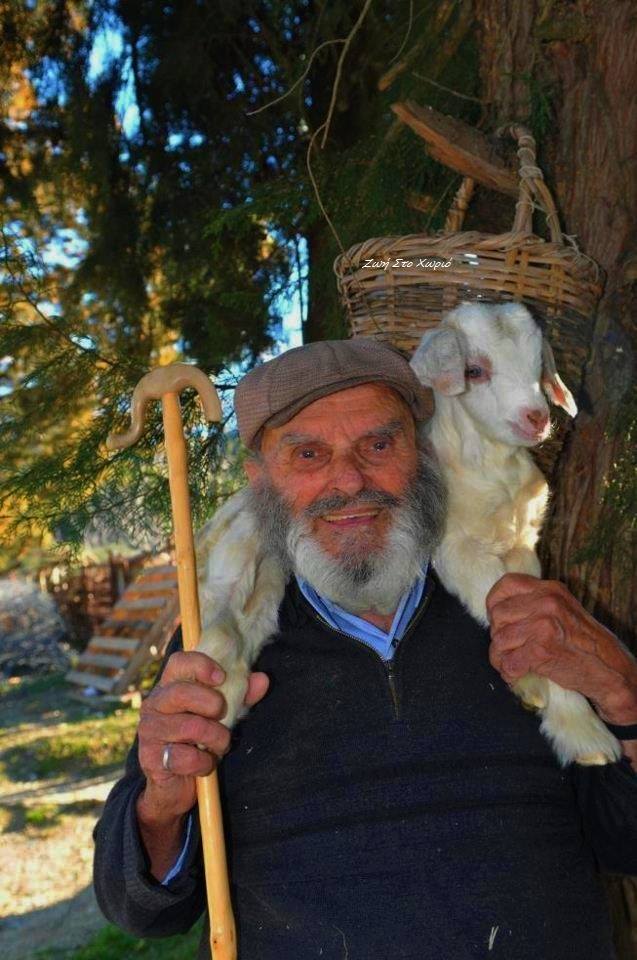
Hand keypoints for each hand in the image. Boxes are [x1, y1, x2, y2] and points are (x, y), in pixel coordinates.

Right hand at [137, 650, 268, 823]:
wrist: (176, 784)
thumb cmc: (200, 741)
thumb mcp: (222, 715)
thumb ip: (241, 696)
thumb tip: (262, 679)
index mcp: (170, 687)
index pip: (179, 662)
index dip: (201, 665)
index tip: (222, 677)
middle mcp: (155, 705)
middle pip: (181, 692)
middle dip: (213, 705)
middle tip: (222, 717)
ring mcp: (150, 731)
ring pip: (190, 726)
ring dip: (215, 738)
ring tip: (219, 744)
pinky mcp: (151, 758)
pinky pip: (186, 757)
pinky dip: (203, 763)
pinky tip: (203, 763)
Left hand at [486, 573, 636, 724]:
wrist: (610, 670)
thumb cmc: (585, 643)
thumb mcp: (563, 609)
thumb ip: (536, 604)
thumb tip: (499, 610)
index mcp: (550, 589)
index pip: (506, 584)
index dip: (495, 603)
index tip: (498, 619)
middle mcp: (546, 602)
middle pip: (498, 614)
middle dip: (498, 634)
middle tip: (509, 647)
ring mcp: (543, 625)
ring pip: (500, 640)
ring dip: (501, 657)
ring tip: (512, 664)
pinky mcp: (541, 651)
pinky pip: (508, 662)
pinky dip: (509, 673)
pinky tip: (516, 674)